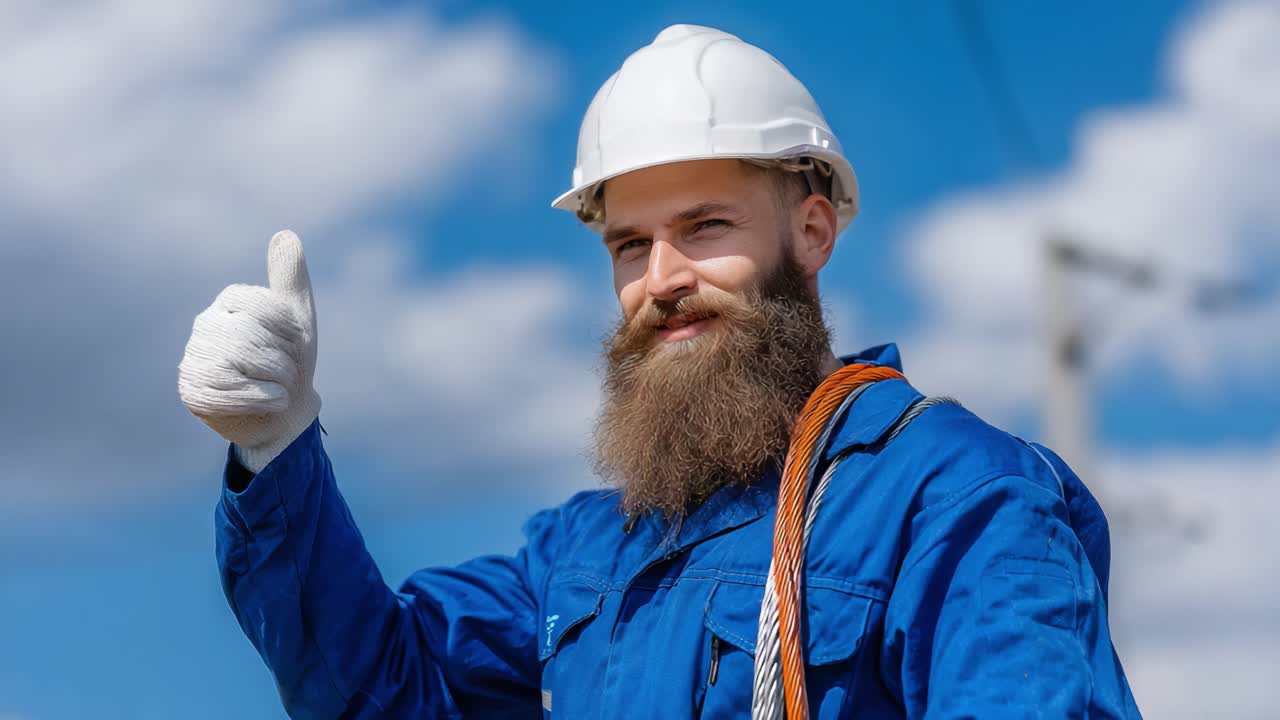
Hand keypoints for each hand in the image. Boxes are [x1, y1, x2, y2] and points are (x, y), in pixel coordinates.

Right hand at [178, 230, 321, 471]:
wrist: (288, 412)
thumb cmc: (293, 360)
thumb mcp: (298, 318)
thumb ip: (290, 279)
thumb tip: (286, 234)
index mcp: (232, 299)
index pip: (263, 306)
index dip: (290, 331)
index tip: (296, 342)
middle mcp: (206, 323)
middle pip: (249, 336)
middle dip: (283, 361)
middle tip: (287, 372)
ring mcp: (193, 356)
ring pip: (236, 362)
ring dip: (274, 381)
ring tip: (277, 386)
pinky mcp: (191, 388)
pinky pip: (227, 391)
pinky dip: (260, 400)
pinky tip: (267, 401)